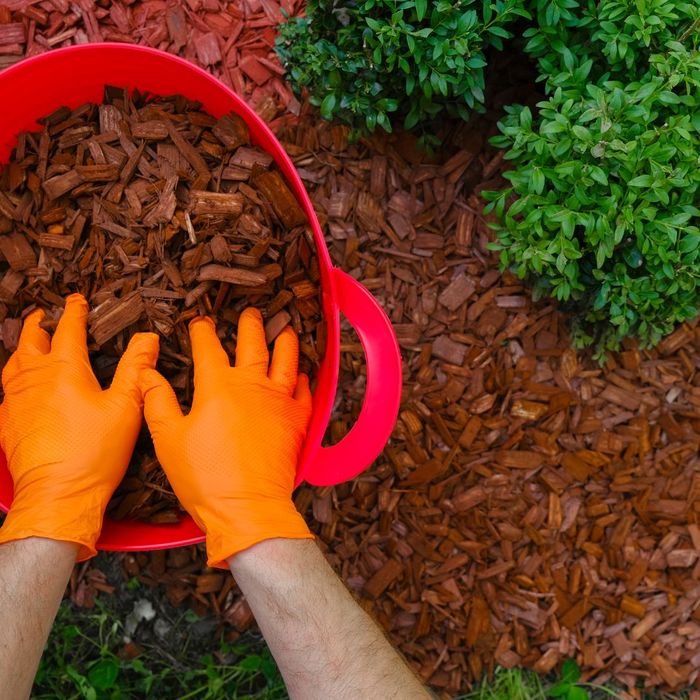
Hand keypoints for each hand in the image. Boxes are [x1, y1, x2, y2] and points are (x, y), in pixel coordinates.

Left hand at [0, 294, 158, 559]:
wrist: (58, 494)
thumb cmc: (94, 453)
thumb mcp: (126, 407)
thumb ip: (137, 368)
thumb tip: (148, 338)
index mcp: (65, 370)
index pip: (68, 329)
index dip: (75, 311)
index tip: (78, 300)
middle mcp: (34, 379)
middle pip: (30, 340)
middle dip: (38, 323)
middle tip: (43, 315)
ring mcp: (15, 401)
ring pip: (12, 363)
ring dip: (21, 348)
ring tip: (28, 343)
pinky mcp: (7, 424)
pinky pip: (4, 392)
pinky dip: (12, 380)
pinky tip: (18, 387)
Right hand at [139, 308, 312, 566]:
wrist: (247, 507)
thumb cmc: (204, 476)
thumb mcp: (167, 438)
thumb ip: (158, 401)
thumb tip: (147, 374)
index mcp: (218, 386)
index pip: (208, 348)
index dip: (203, 332)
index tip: (200, 322)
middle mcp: (252, 385)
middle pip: (253, 344)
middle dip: (251, 325)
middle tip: (252, 313)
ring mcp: (278, 401)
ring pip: (286, 361)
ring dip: (286, 343)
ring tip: (286, 330)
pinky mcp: (297, 421)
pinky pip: (304, 392)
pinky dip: (304, 380)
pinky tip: (302, 375)